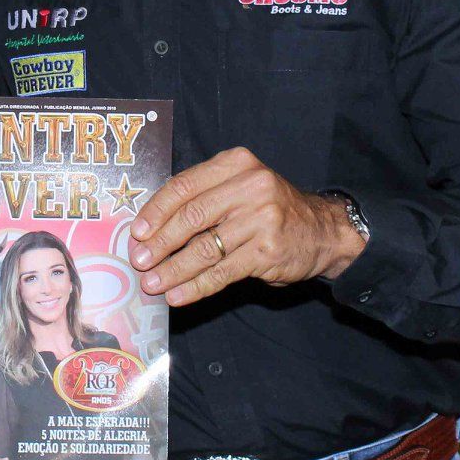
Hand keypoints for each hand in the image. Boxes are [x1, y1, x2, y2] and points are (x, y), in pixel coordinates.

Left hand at [128, 148, 364, 306]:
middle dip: (160, 243)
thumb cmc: (269, 209)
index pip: (184, 186)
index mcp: (235, 164)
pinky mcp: (267, 251)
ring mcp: (261, 219)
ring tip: (152, 283)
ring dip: (173, 269)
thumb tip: (150, 228)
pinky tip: (178, 295)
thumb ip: (202, 197)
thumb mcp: (240, 187)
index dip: (155, 211)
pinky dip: (196, 286)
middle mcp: (250, 186)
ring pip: (204, 248)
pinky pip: (222, 272)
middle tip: (138, 261)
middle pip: (191, 216)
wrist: (323, 230)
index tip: (136, 232)